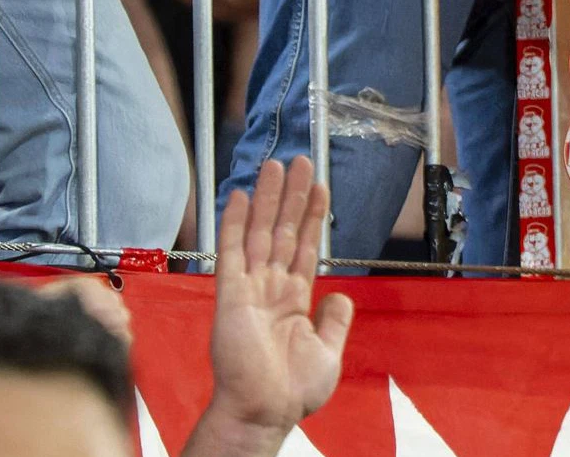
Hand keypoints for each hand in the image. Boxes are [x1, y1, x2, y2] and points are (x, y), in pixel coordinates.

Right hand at [201, 156, 353, 451]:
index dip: (312, 216)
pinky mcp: (230, 294)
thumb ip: (334, 319)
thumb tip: (340, 293)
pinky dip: (234, 222)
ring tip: (276, 165)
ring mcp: (250, 288)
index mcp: (293, 300)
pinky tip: (240, 196)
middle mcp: (270, 288)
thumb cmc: (291, 390)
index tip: (319, 186)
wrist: (265, 409)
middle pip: (282, 230)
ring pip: (260, 232)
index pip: (303, 247)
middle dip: (291, 196)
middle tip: (298, 160)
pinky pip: (232, 251)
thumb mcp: (328, 351)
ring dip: (268, 198)